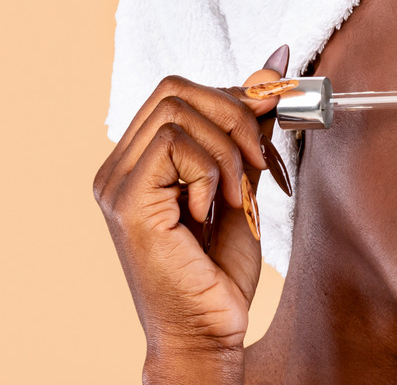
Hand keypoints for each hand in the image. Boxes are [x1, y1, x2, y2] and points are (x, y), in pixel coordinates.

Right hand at [94, 46, 290, 382]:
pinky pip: (173, 143)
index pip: (182, 93)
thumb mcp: (244, 189)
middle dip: (235, 114)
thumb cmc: (221, 272)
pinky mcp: (126, 201)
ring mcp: (117, 183)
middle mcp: (121, 167)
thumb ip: (249, 134)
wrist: (209, 332)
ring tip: (242, 195)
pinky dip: (211, 170)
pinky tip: (216, 209)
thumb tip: (275, 68)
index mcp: (143, 162)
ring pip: (177, 111)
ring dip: (228, 148)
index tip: (276, 112)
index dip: (235, 96)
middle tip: (263, 161)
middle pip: (176, 89)